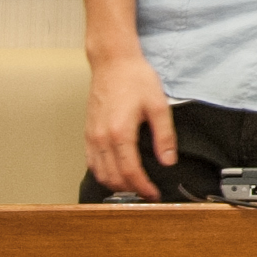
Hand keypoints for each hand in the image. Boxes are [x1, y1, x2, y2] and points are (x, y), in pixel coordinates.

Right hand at [85, 53, 177, 198]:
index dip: (143, 188)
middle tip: (147, 194)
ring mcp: (91, 136)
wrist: (112, 62)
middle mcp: (101, 138)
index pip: (130, 171)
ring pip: (99, 172)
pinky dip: (102, 173)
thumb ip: (165, 136)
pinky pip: (91, 161)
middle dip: (130, 190)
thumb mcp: (159, 105)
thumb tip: (168, 161)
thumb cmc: (135, 79)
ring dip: (115, 185)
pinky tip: (115, 174)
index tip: (154, 194)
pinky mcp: (87, 132)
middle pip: (113, 177)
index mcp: (120, 133)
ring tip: (134, 187)